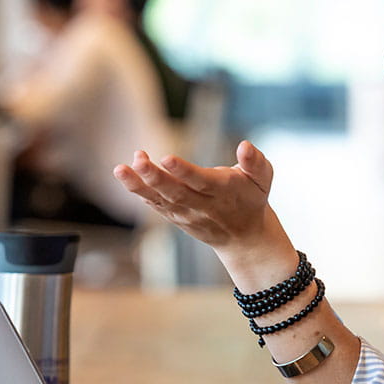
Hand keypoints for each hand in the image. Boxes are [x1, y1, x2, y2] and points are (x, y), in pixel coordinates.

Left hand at [112, 141, 281, 256]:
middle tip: (138, 161)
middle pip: (176, 192)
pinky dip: (139, 191)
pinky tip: (125, 174)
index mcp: (223, 191)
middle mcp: (202, 204)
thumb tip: (245, 146)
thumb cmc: (252, 199)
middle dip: (155, 177)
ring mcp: (186, 213)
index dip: (184, 171)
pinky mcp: (175, 216)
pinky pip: (154, 204)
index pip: (201, 181)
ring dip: (138, 185)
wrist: (243, 237)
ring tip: (120, 169)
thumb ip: (255, 162)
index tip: (167, 157)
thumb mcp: (263, 179)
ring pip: (160, 200)